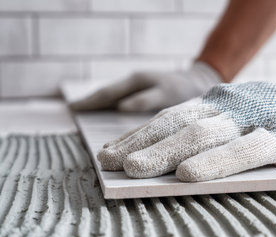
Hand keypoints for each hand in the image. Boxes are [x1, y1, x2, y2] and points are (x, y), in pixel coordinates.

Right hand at [69, 61, 221, 111]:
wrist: (198, 81)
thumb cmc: (183, 89)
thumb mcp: (166, 94)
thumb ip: (144, 100)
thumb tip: (120, 107)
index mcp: (136, 81)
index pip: (108, 93)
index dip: (91, 102)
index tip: (74, 108)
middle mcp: (134, 81)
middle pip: (106, 93)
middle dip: (89, 101)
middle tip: (72, 110)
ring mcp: (138, 85)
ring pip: (112, 95)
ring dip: (97, 102)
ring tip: (82, 110)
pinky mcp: (143, 91)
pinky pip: (121, 98)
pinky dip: (109, 103)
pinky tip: (106, 109)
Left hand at [97, 71, 275, 181]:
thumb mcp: (239, 112)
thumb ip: (210, 125)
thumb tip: (171, 151)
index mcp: (218, 102)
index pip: (170, 118)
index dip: (138, 136)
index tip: (109, 154)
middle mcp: (230, 106)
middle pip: (178, 125)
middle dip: (142, 145)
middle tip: (108, 163)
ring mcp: (255, 118)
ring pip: (204, 135)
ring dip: (166, 152)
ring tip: (134, 169)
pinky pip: (245, 151)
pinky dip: (216, 162)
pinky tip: (190, 175)